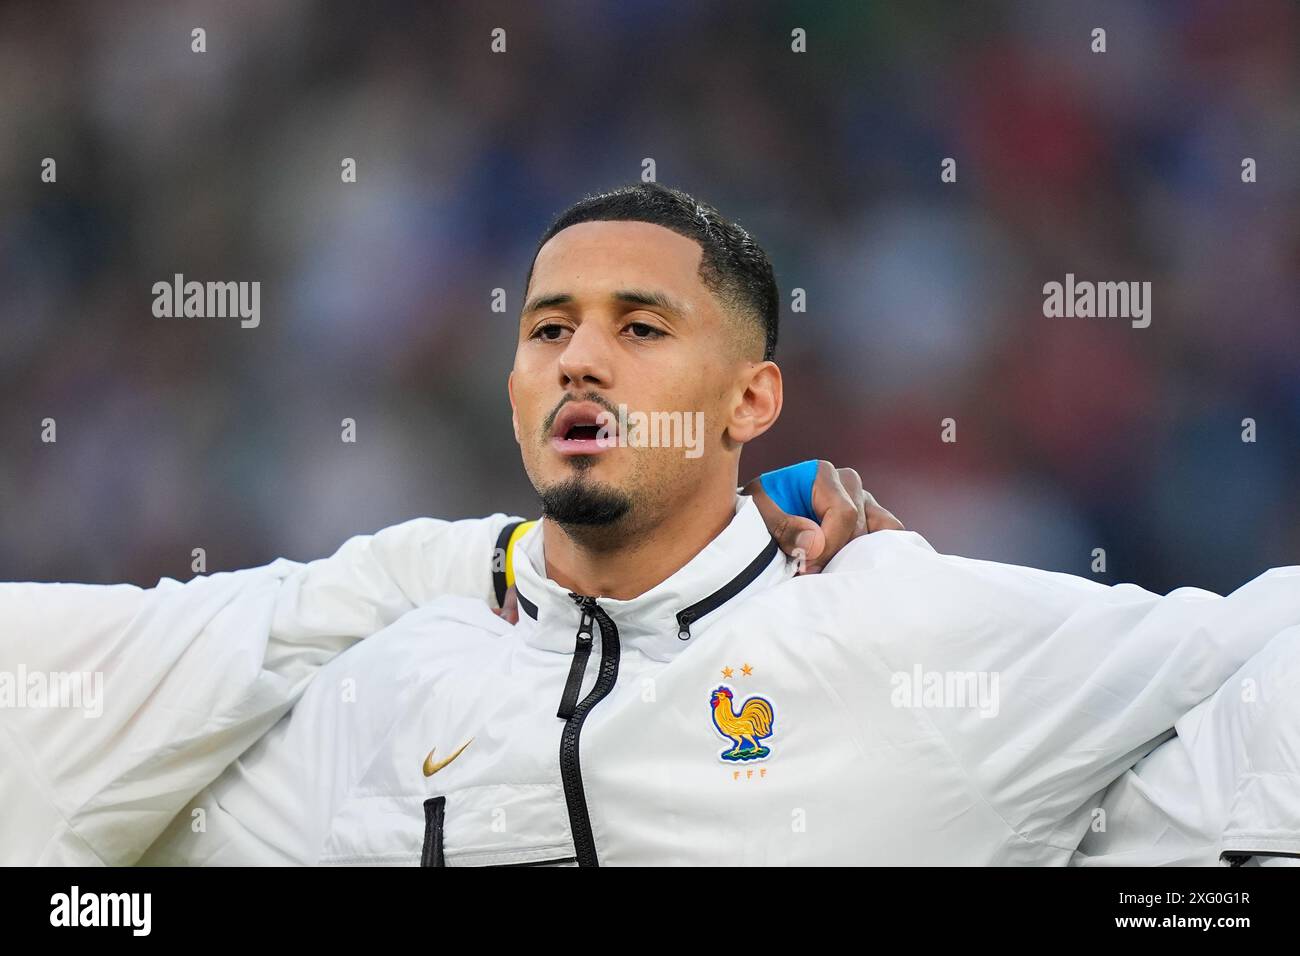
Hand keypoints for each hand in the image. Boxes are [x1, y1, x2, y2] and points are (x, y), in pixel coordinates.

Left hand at [742, 460, 902, 573]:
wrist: (755, 519)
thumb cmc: (754, 514)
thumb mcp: (758, 517)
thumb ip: (784, 528)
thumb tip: (816, 543)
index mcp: (822, 474)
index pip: (844, 514)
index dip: (828, 546)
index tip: (804, 567)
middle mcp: (848, 482)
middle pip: (860, 528)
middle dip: (835, 556)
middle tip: (808, 574)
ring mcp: (863, 500)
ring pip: (879, 533)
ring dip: (857, 557)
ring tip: (831, 572)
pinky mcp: (871, 518)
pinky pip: (891, 532)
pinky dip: (882, 551)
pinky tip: (866, 569)